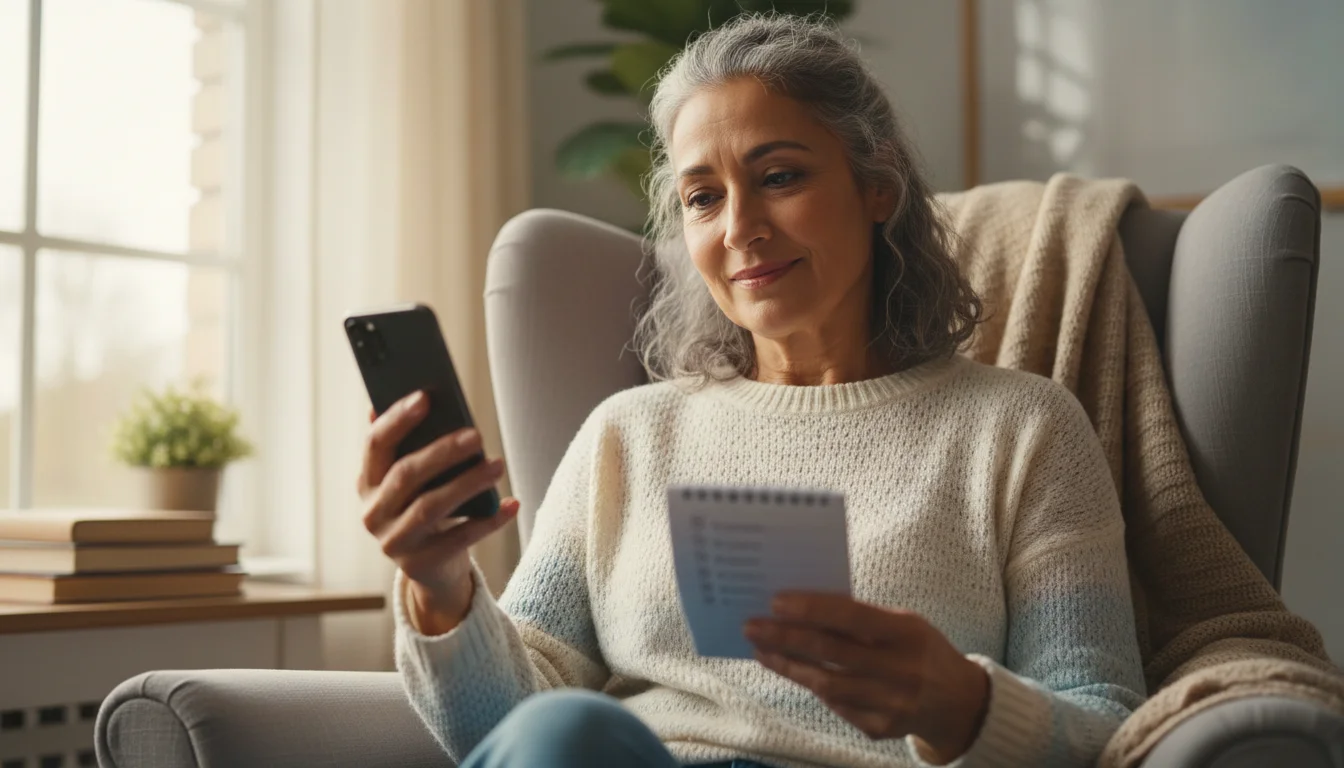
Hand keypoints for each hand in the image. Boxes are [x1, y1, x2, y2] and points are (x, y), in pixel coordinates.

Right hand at [359, 391, 518, 622]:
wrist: (433, 566)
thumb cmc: (426, 505)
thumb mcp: (415, 480)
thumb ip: (415, 446)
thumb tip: (424, 397)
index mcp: (367, 482)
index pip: (376, 444)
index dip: (398, 419)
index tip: (425, 397)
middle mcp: (373, 513)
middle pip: (406, 475)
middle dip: (442, 452)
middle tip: (476, 435)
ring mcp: (394, 542)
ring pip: (430, 507)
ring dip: (467, 483)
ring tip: (498, 465)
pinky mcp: (420, 564)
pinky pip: (460, 538)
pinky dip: (489, 520)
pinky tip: (512, 504)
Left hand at [743, 593, 989, 763]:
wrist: (958, 702)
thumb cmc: (919, 649)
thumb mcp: (903, 624)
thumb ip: (861, 617)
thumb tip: (803, 605)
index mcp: (907, 632)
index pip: (851, 617)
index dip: (811, 609)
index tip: (775, 601)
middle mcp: (901, 669)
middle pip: (832, 653)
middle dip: (786, 637)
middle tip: (752, 625)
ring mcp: (891, 703)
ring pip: (826, 684)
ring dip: (789, 665)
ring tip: (762, 649)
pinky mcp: (880, 727)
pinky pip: (836, 705)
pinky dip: (812, 685)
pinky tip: (791, 670)